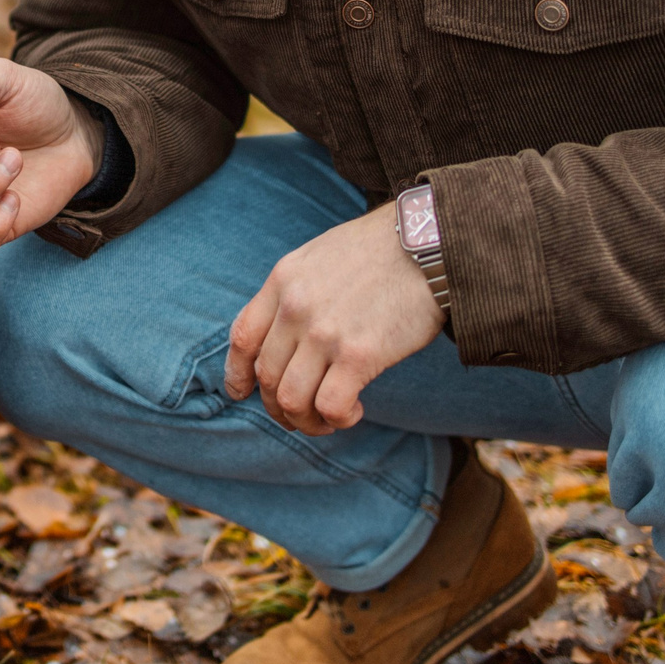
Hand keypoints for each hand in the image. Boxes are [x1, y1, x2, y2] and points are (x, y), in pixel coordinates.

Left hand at [226, 204, 443, 434]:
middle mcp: (295, 308)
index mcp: (283, 281)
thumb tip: (286, 335)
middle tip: (300, 416)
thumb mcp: (321, 256)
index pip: (242, 337)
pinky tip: (354, 410)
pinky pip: (330, 405)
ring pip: (292, 399)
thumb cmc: (381, 250)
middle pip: (266, 376)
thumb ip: (297, 291)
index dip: (237, 373)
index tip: (242, 393)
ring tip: (327, 420)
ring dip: (307, 421)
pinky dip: (337, 418)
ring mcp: (324, 332)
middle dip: (278, 406)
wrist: (427, 242)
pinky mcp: (359, 354)